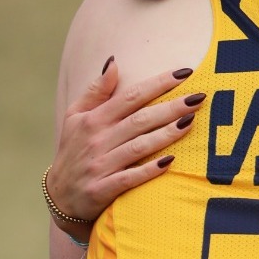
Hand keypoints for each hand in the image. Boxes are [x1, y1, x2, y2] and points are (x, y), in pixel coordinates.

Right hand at [47, 59, 204, 227]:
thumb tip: (114, 62)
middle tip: (198, 97)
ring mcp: (100, 165)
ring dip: (166, 134)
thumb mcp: (75, 117)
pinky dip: (149, 169)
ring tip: (190, 121)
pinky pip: (130, 178)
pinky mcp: (102, 189)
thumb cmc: (73, 150)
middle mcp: (97, 140)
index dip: (158, 83)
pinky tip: (171, 161)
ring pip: (139, 146)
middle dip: (171, 107)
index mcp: (93, 120)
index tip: (184, 73)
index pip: (131, 96)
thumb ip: (95, 91)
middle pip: (140, 119)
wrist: (60, 197)